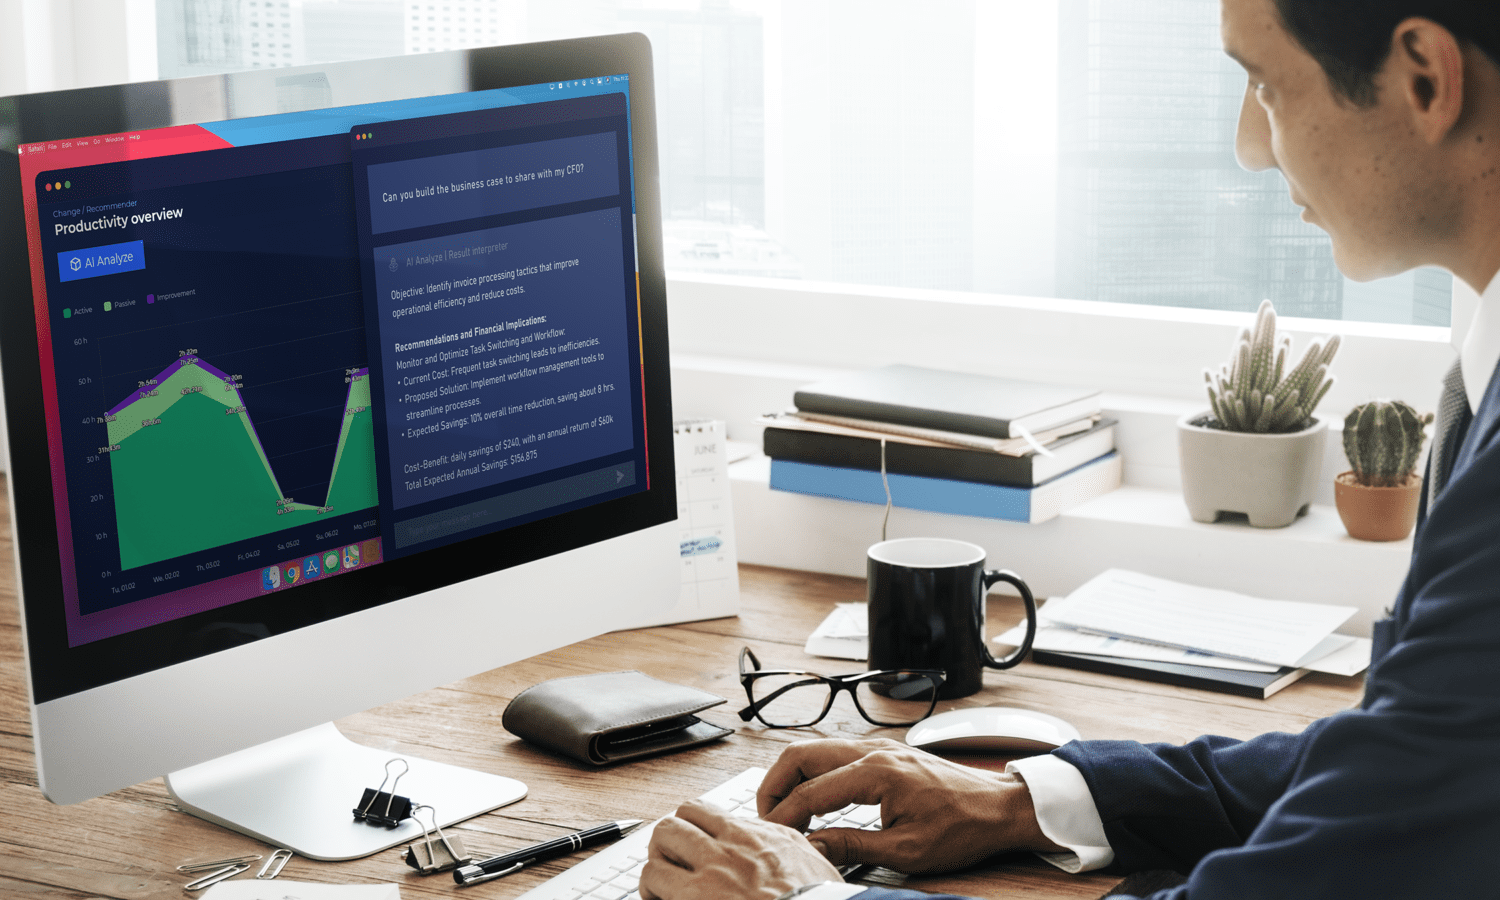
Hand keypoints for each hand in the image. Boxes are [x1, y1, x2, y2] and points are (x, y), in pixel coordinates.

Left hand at [640, 799, 842, 899]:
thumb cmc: (819, 899)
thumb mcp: (808, 859)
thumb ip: (783, 843)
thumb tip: (774, 838)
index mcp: (753, 835)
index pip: (700, 811)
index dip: (689, 827)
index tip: (689, 843)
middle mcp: (727, 849)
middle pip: (672, 825)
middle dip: (666, 844)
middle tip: (671, 864)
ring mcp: (709, 876)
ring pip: (656, 854)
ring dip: (655, 872)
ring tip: (662, 890)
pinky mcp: (694, 899)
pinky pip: (654, 886)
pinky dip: (652, 896)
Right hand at [758, 738, 1061, 872]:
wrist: (999, 807)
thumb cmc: (962, 828)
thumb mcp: (906, 850)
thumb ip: (853, 846)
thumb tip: (812, 847)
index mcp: (876, 772)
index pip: (810, 792)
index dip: (784, 817)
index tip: (772, 838)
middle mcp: (872, 750)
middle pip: (800, 755)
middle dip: (774, 786)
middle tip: (767, 819)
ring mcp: (878, 747)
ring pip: (814, 749)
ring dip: (792, 777)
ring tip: (784, 812)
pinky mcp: (884, 752)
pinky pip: (834, 754)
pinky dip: (813, 773)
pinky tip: (813, 800)